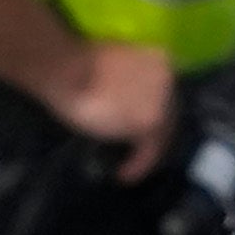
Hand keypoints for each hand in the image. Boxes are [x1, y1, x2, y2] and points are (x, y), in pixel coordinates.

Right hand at [49, 34, 183, 176]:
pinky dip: (138, 164)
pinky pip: (150, 150)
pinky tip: (124, 174)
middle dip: (151, 134)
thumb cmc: (75, 64)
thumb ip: (126, 84)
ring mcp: (162, 100)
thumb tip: (126, 106)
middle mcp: (168, 77)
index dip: (151, 112)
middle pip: (167, 113)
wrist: (66, 67)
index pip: (163, 94)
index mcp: (159, 59)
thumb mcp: (111, 69)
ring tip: (127, 167)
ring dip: (144, 152)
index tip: (136, 129)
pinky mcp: (150, 122)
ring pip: (160, 133)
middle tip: (134, 150)